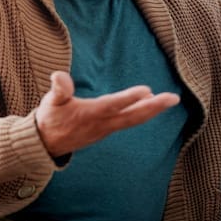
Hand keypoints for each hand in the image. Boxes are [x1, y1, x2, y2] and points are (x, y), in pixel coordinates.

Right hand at [36, 71, 179, 156]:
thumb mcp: (51, 102)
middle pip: (133, 116)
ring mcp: (107, 128)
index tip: (147, 90)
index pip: (113, 105)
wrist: (46, 144)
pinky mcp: (107, 130)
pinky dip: (142, 113)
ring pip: (134, 119)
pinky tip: (151, 104)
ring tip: (169, 99)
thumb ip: (58, 89)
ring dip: (152, 110)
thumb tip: (59, 76)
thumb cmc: (50, 119)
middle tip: (173, 98)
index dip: (129, 98)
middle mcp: (103, 124)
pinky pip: (129, 121)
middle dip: (154, 107)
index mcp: (90, 114)